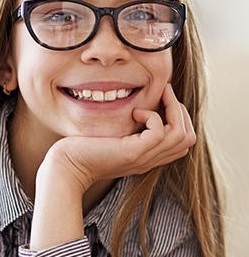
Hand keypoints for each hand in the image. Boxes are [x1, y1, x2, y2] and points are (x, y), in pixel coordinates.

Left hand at [40, 83, 195, 193]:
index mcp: (148, 156)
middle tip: (165, 91)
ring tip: (158, 94)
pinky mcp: (132, 153)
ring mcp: (143, 157)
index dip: (180, 117)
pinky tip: (135, 111)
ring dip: (173, 108)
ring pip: (181, 135)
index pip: (184, 141)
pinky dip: (153, 116)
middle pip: (188, 138)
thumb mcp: (114, 136)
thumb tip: (139, 106)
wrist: (67, 166)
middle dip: (181, 110)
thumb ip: (130, 128)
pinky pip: (159, 133)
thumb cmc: (85, 148)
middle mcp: (150, 159)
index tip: (164, 97)